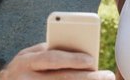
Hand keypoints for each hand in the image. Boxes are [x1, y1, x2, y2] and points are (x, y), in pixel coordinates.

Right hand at [0, 43, 114, 79]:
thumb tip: (79, 51)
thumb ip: (49, 52)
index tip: (91, 59)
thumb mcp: (29, 56)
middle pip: (60, 79)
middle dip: (86, 77)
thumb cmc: (23, 68)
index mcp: (25, 61)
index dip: (71, 59)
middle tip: (106, 76)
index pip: (51, 58)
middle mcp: (26, 78)